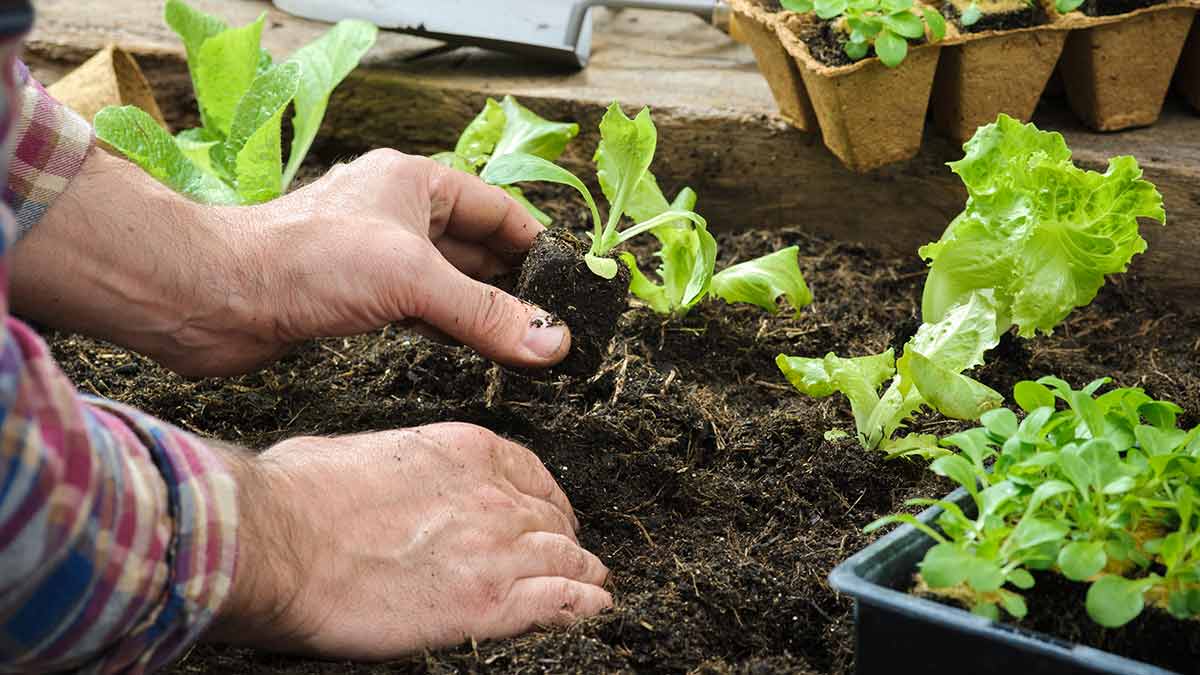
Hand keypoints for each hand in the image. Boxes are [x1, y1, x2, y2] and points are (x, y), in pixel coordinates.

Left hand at [11, 147, 568, 375]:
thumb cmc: (305, 261)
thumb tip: (552, 341)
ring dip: (480, 309)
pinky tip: (466, 349)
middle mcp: (396, 212)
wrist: (214, 297)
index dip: (535, 243)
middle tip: (554, 322)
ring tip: (522, 342)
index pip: (496, 209)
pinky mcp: (352, 296)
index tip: (569, 282)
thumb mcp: (412, 280)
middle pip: (475, 247)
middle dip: (513, 282)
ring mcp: (374, 255)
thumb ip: (486, 312)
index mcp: (415, 182)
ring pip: (446, 281)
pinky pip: (416, 309)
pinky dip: (445, 327)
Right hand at [209, 423, 611, 657]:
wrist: (276, 540)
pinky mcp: (487, 605)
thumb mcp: (357, 451)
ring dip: (582, 573)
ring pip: (567, 560)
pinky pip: (561, 603)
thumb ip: (397, 465)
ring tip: (592, 585)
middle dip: (562, 538)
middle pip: (552, 519)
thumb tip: (385, 481)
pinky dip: (583, 607)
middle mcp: (492, 496)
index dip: (546, 500)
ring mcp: (495, 550)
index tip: (547, 515)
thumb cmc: (297, 494)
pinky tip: (592, 611)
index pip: (532, 474)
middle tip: (566, 556)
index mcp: (465, 451)